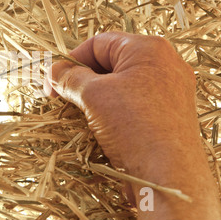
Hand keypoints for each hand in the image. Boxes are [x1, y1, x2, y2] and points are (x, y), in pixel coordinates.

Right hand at [45, 32, 220, 219]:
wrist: (166, 176)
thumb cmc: (134, 126)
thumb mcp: (93, 94)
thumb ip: (69, 77)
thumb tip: (53, 72)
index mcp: (149, 49)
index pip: (98, 43)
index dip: (70, 60)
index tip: (52, 81)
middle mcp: (163, 65)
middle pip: (109, 62)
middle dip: (81, 78)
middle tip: (61, 96)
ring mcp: (168, 90)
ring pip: (119, 84)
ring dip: (94, 95)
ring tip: (78, 111)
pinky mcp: (167, 113)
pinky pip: (132, 101)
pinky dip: (111, 108)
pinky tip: (98, 123)